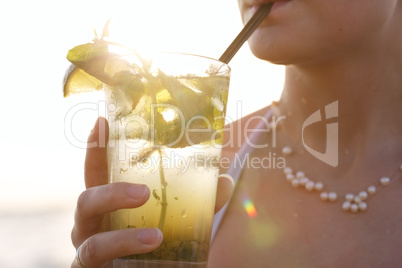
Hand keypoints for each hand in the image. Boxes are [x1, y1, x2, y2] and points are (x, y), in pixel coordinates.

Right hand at [71, 117, 232, 267]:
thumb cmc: (157, 245)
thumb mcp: (178, 220)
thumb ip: (198, 202)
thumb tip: (224, 180)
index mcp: (108, 204)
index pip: (97, 172)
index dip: (96, 148)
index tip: (103, 121)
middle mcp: (93, 224)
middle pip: (86, 200)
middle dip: (112, 192)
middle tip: (143, 193)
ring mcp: (88, 248)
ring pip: (91, 238)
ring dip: (124, 236)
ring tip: (157, 235)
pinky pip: (95, 260)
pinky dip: (125, 252)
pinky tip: (152, 247)